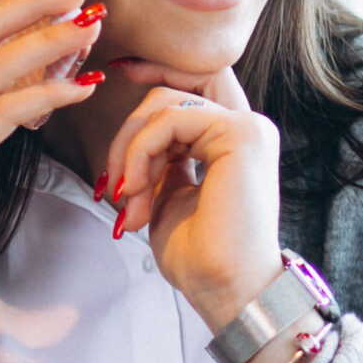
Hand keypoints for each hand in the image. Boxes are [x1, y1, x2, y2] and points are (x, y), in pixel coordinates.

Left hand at [101, 61, 283, 336]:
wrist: (226, 291)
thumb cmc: (200, 258)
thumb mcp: (167, 197)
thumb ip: (159, 161)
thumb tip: (133, 143)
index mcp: (232, 142)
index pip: (193, 84)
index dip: (155, 71)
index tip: (118, 73)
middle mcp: (247, 128)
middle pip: (169, 92)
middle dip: (128, 132)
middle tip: (113, 186)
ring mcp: (248, 128)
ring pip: (163, 104)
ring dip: (130, 150)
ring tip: (126, 197)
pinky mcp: (241, 134)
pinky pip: (169, 120)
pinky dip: (140, 152)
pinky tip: (136, 190)